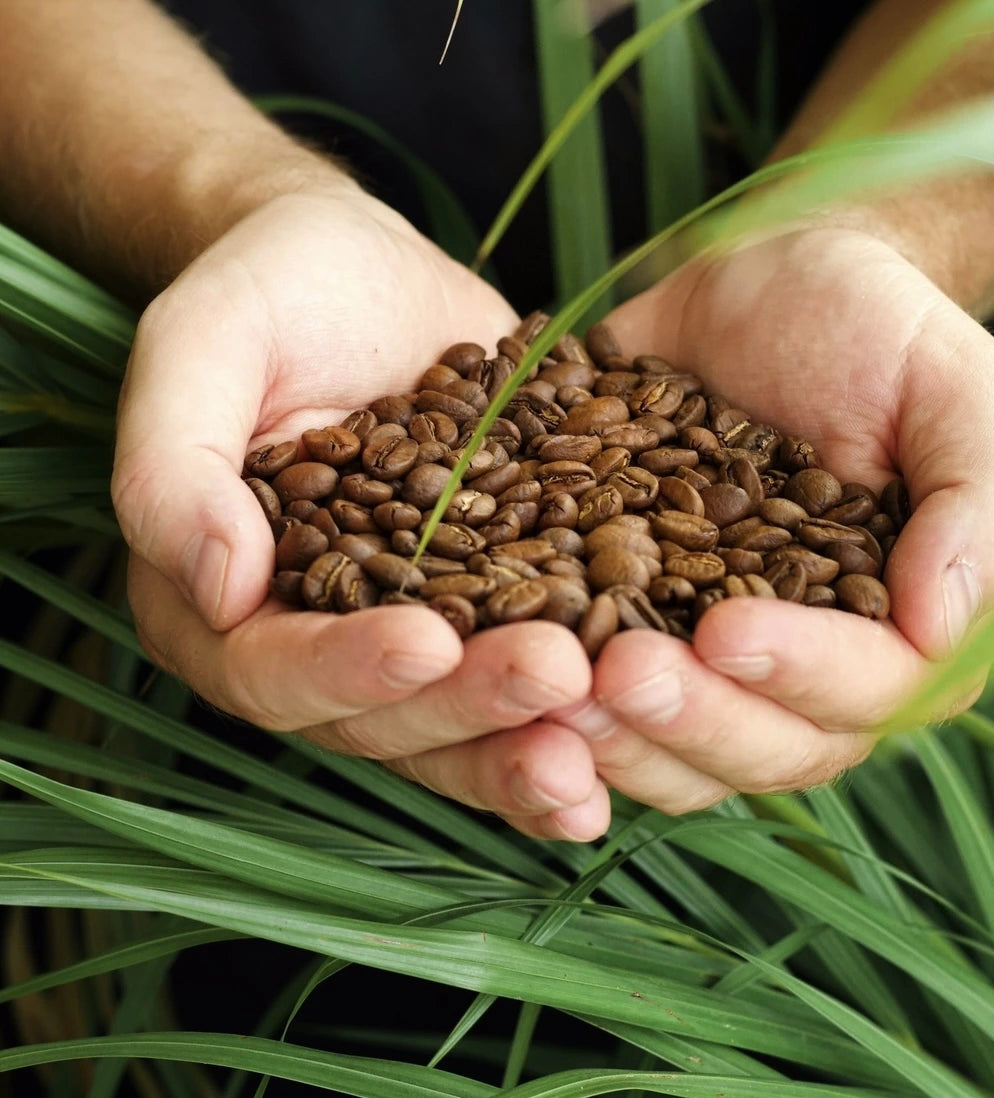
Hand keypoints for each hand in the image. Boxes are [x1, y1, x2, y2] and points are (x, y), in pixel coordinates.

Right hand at [113, 188, 609, 839]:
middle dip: (468, 706)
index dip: (344, 668)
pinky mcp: (486, 618)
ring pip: (459, 728)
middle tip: (558, 674)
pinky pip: (524, 688)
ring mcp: (408, 640)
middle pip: (381, 719)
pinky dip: (577, 718)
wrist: (371, 276)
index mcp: (221, 604)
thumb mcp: (204, 342)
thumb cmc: (273, 292)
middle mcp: (312, 645)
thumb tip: (220, 588)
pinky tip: (635, 726)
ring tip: (606, 741)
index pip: (270, 668)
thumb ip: (175, 461)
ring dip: (530, 741)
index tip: (426, 642)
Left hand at [552, 227, 993, 812]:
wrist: (760, 284)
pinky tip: (502, 685)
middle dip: (694, 720)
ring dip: (618, 742)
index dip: (804, 676)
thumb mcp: (951, 385)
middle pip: (768, 747)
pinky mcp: (633, 632)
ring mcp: (714, 664)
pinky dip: (556, 714)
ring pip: (680, 754)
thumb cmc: (871, 325)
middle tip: (618, 672)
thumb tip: (945, 631)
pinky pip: (602, 711)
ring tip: (553, 694)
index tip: (728, 627)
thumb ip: (975, 503)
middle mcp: (810, 670)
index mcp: (902, 627)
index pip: (873, 693)